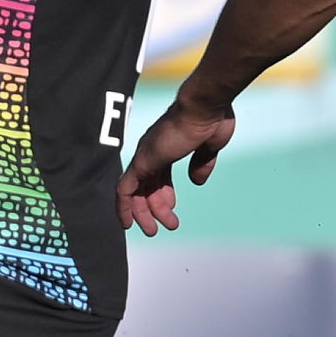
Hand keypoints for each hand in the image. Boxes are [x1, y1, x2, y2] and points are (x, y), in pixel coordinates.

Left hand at [119, 94, 236, 235]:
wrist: (204, 106)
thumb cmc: (211, 119)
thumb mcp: (210, 148)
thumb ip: (202, 164)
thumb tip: (196, 182)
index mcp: (169, 146)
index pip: (159, 175)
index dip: (164, 193)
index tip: (172, 207)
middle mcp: (153, 151)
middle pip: (147, 185)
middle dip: (155, 207)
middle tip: (167, 225)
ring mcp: (146, 155)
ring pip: (135, 191)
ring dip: (143, 212)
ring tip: (154, 230)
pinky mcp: (142, 161)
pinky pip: (125, 189)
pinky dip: (123, 206)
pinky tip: (127, 223)